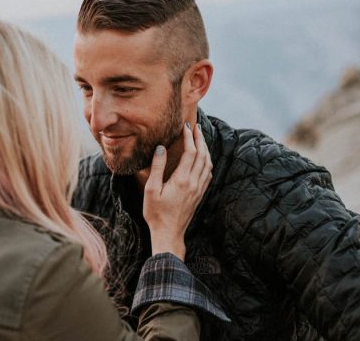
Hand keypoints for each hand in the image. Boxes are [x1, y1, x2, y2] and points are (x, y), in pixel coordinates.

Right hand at [143, 123, 212, 260]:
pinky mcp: (199, 194)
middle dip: (200, 138)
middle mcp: (194, 183)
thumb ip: (157, 167)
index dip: (189, 136)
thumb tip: (161, 148)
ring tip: (200, 138)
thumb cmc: (156, 213)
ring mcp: (198, 189)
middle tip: (195, 126)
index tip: (185, 125)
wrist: (168, 233)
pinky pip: (208, 173)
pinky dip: (207, 161)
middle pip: (202, 155)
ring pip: (208, 163)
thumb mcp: (151, 189)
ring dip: (205, 149)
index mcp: (182, 179)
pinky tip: (202, 159)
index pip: (190, 151)